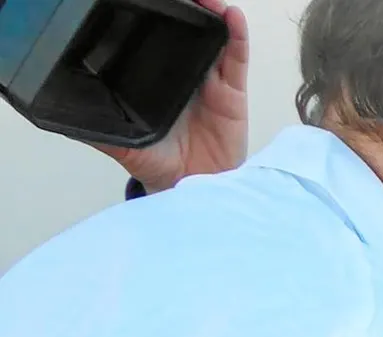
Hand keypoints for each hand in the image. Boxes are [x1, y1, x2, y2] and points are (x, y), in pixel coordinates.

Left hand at [96, 0, 248, 191]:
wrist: (189, 187)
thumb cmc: (159, 162)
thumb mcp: (119, 137)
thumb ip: (97, 122)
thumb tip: (59, 110)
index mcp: (158, 78)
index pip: (158, 37)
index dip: (159, 14)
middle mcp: (186, 74)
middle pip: (190, 30)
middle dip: (188, 7)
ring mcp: (211, 80)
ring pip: (214, 36)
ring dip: (212, 12)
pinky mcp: (232, 91)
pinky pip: (236, 59)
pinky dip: (237, 36)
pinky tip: (231, 17)